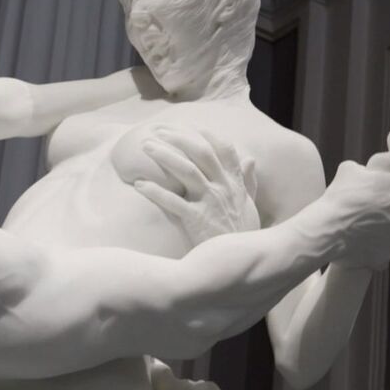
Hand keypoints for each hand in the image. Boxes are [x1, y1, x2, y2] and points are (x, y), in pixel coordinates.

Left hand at [131, 125, 260, 244]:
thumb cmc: (241, 236)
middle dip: (178, 137)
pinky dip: (154, 191)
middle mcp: (223, 189)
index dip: (206, 133)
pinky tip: (139, 185)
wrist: (238, 265)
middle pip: (200, 152)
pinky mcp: (196, 221)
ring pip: (185, 170)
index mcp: (234, 184)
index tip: (188, 124)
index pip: (224, 149)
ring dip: (164, 155)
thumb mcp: (250, 207)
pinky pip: (172, 202)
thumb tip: (250, 159)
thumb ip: (249, 182)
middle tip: (157, 130)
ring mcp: (210, 203)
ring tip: (145, 146)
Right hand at [321, 161, 389, 270]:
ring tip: (359, 230)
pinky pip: (381, 253)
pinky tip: (356, 245)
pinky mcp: (385, 256)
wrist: (327, 229)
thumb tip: (363, 172)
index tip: (385, 198)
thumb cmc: (340, 197)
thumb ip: (365, 170)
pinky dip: (372, 250)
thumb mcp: (349, 170)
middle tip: (369, 214)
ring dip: (381, 232)